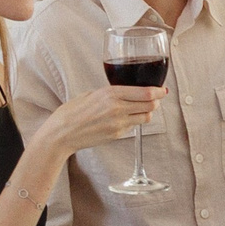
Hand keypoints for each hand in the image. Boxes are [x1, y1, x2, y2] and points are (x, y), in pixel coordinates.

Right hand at [32, 82, 161, 157]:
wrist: (61, 134)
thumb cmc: (71, 112)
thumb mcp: (91, 94)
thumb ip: (110, 93)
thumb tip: (127, 92)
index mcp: (110, 94)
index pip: (145, 93)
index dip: (158, 92)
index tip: (162, 90)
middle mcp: (117, 109)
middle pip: (151, 106)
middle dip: (155, 102)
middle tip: (154, 99)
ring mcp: (119, 124)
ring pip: (145, 117)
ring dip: (147, 112)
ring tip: (139, 109)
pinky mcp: (117, 135)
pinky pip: (133, 126)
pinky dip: (133, 121)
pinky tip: (123, 118)